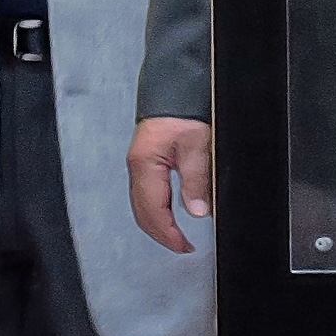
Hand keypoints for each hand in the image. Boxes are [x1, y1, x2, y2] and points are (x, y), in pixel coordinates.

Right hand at [128, 118, 212, 253]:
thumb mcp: (197, 145)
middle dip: (161, 234)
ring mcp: (139, 165)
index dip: (168, 233)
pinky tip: (169, 215)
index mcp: (145, 164)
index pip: (153, 209)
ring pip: (142, 205)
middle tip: (183, 247)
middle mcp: (137, 167)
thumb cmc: (183, 111)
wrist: (174, 88)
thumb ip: (196, 179)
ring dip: (158, 224)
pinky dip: (156, 211)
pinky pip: (146, 194)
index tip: (184, 246)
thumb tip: (196, 211)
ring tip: (178, 237)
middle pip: (142, 212)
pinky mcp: (145, 163)